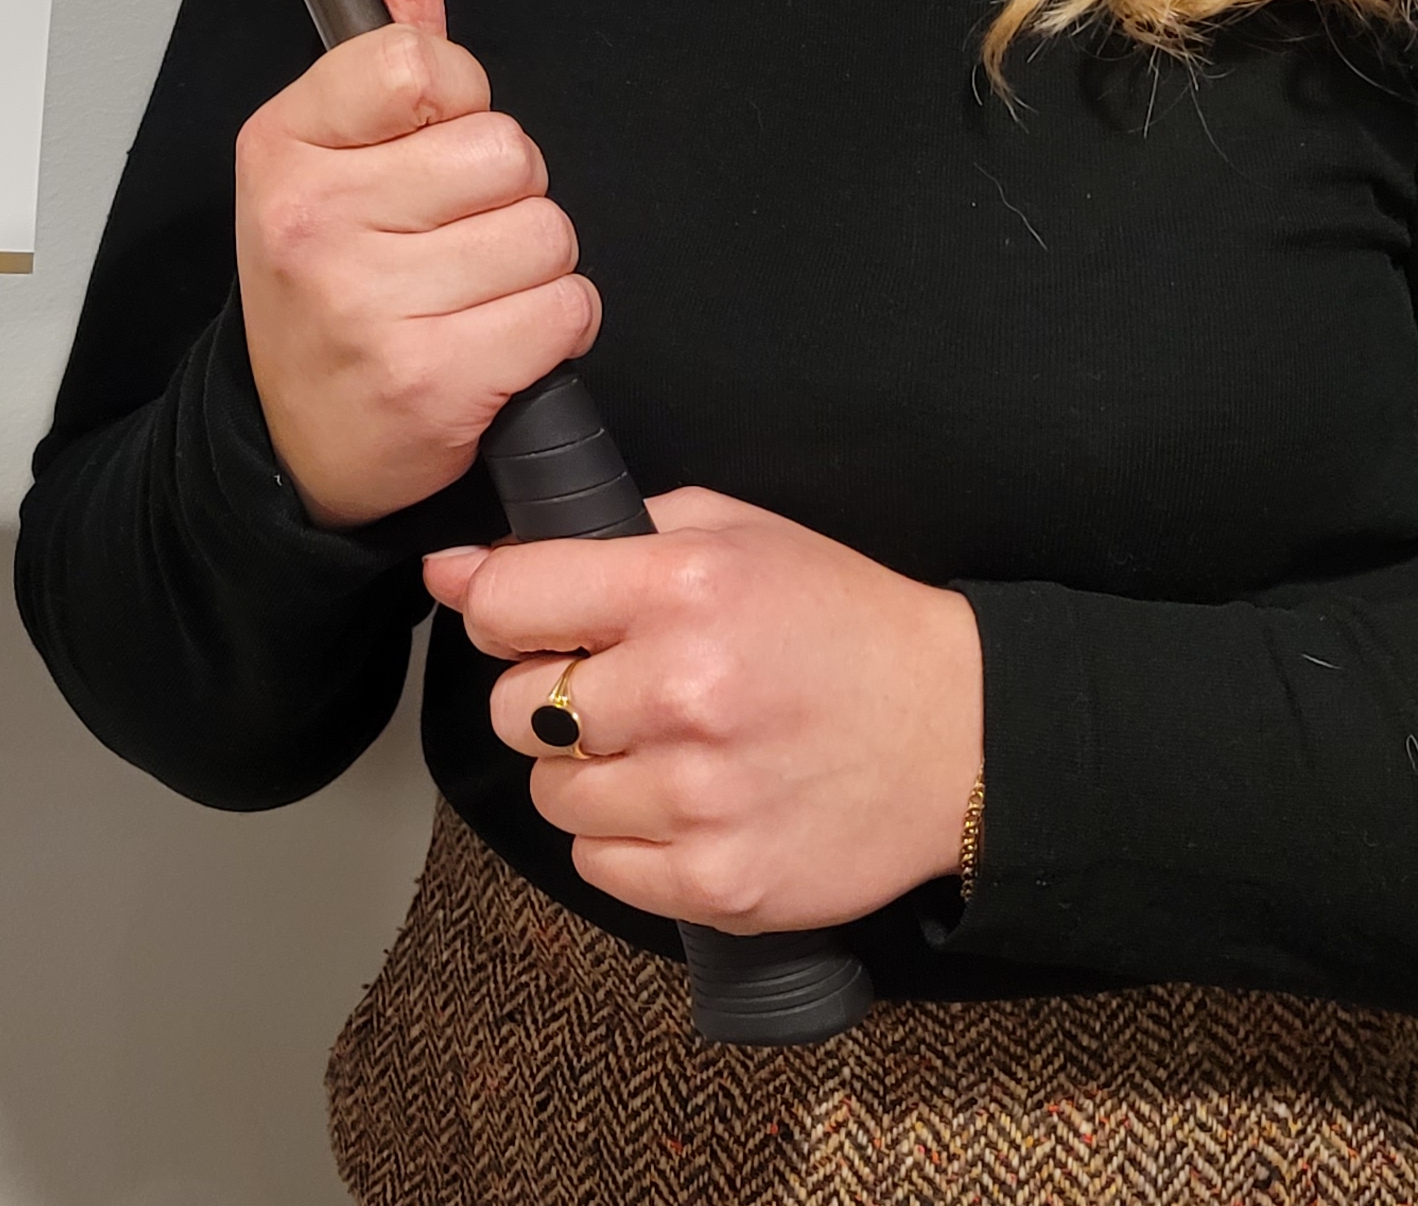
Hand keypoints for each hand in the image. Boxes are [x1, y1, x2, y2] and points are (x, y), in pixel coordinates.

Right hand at [236, 0, 599, 527]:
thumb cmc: (328, 286)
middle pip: (506, 151)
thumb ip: (382, 40)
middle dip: (507, 194)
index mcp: (287, 146)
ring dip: (534, 267)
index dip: (459, 100)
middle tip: (452, 237)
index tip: (432, 144)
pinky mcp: (431, 379)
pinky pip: (565, 309)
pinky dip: (552, 328)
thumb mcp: (330, 154)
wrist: (298, 439)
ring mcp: (369, 304)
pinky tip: (493, 341)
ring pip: (546, 232)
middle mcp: (316, 221)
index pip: (421, 62)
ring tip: (471, 293)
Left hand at [424, 490, 983, 935]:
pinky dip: (626, 839)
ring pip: (551, 793)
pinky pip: (596, 864)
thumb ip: (597, 537)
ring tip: (668, 748)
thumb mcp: (736, 535)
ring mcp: (697, 798)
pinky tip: (687, 803)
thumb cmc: (841, 624)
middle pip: (513, 708)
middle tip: (624, 689)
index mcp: (681, 589)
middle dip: (549, 696)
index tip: (533, 619)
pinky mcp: (716, 883)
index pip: (506, 603)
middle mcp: (681, 692)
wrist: (960, 734)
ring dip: (589, 772)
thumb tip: (457, 569)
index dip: (505, 610)